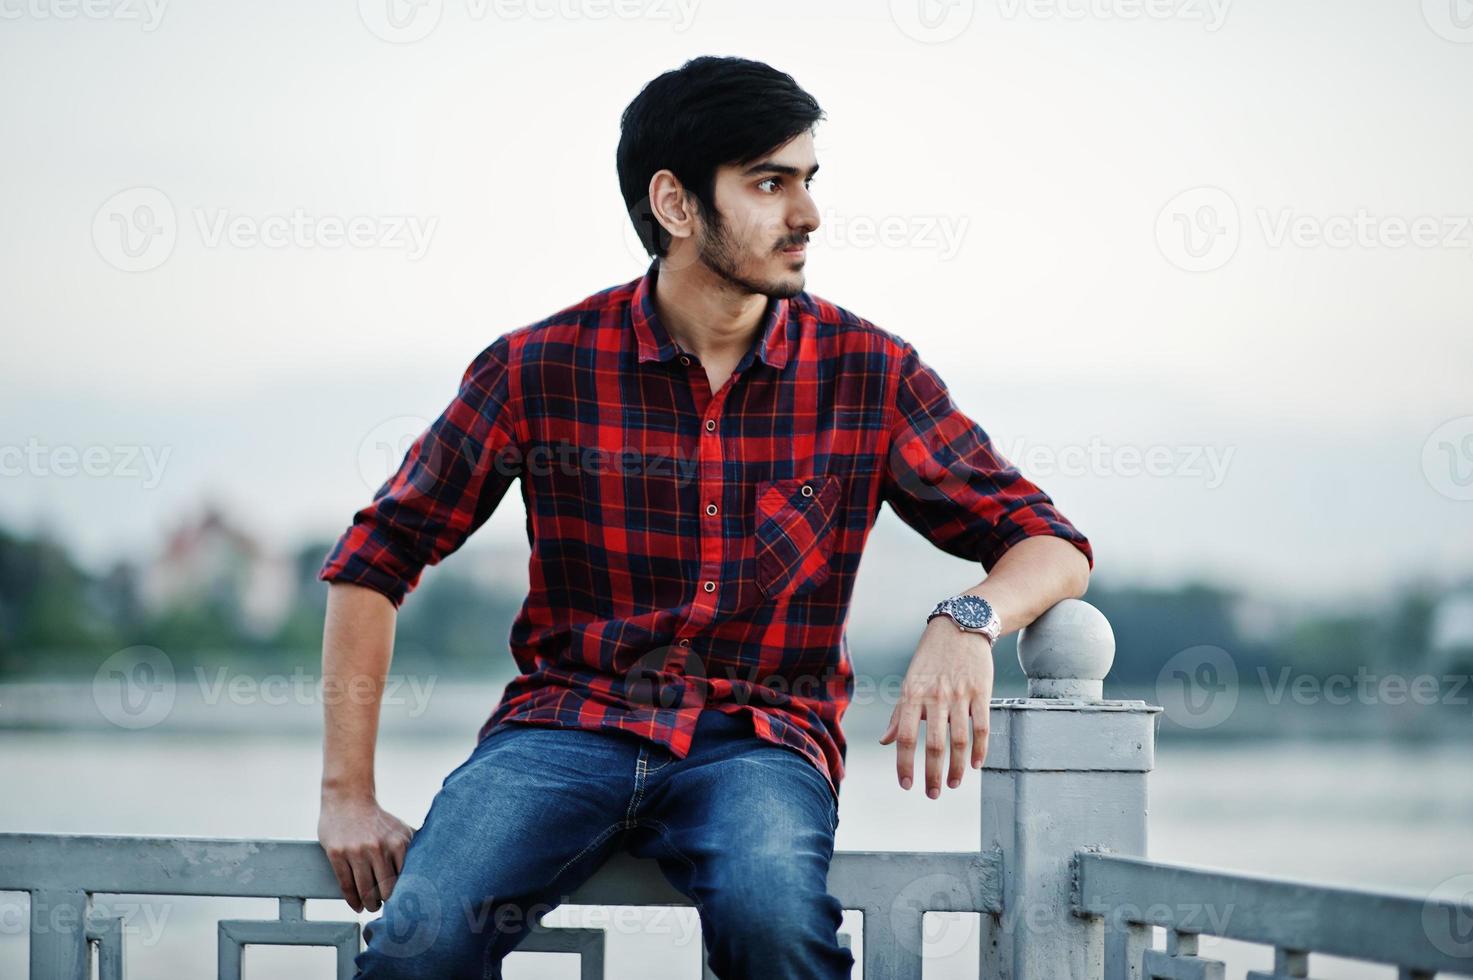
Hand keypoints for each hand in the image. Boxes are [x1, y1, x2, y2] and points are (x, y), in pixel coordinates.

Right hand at [318, 790, 415, 911]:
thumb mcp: (400, 830)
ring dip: (369, 904)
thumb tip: (431, 872)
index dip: (405, 896)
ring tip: (371, 907)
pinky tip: (357, 906)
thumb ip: (412, 850)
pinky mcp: (337, 854)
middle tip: (385, 909)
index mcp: (398, 843)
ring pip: (364, 890)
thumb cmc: (377, 820)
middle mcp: (378, 847)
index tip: (405, 905)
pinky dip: (352, 900)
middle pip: (385, 889)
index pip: (405, 879)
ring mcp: (356, 851)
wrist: (348, 799)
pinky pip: (346, 885)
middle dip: (386, 903)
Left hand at [878, 616, 993, 797]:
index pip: (906, 737)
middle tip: (933, 794)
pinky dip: (980, 749)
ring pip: (959, 740)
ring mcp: (959, 695)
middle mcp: (935, 697)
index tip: (906, 785)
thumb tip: (885, 742)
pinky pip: (982, 726)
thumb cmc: (931, 659)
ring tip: (954, 784)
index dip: (905, 764)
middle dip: (933, 774)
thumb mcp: (910, 682)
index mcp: (912, 695)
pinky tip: (975, 765)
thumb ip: (899, 714)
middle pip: (934, 744)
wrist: (960, 627)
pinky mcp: (981, 692)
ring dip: (957, 767)